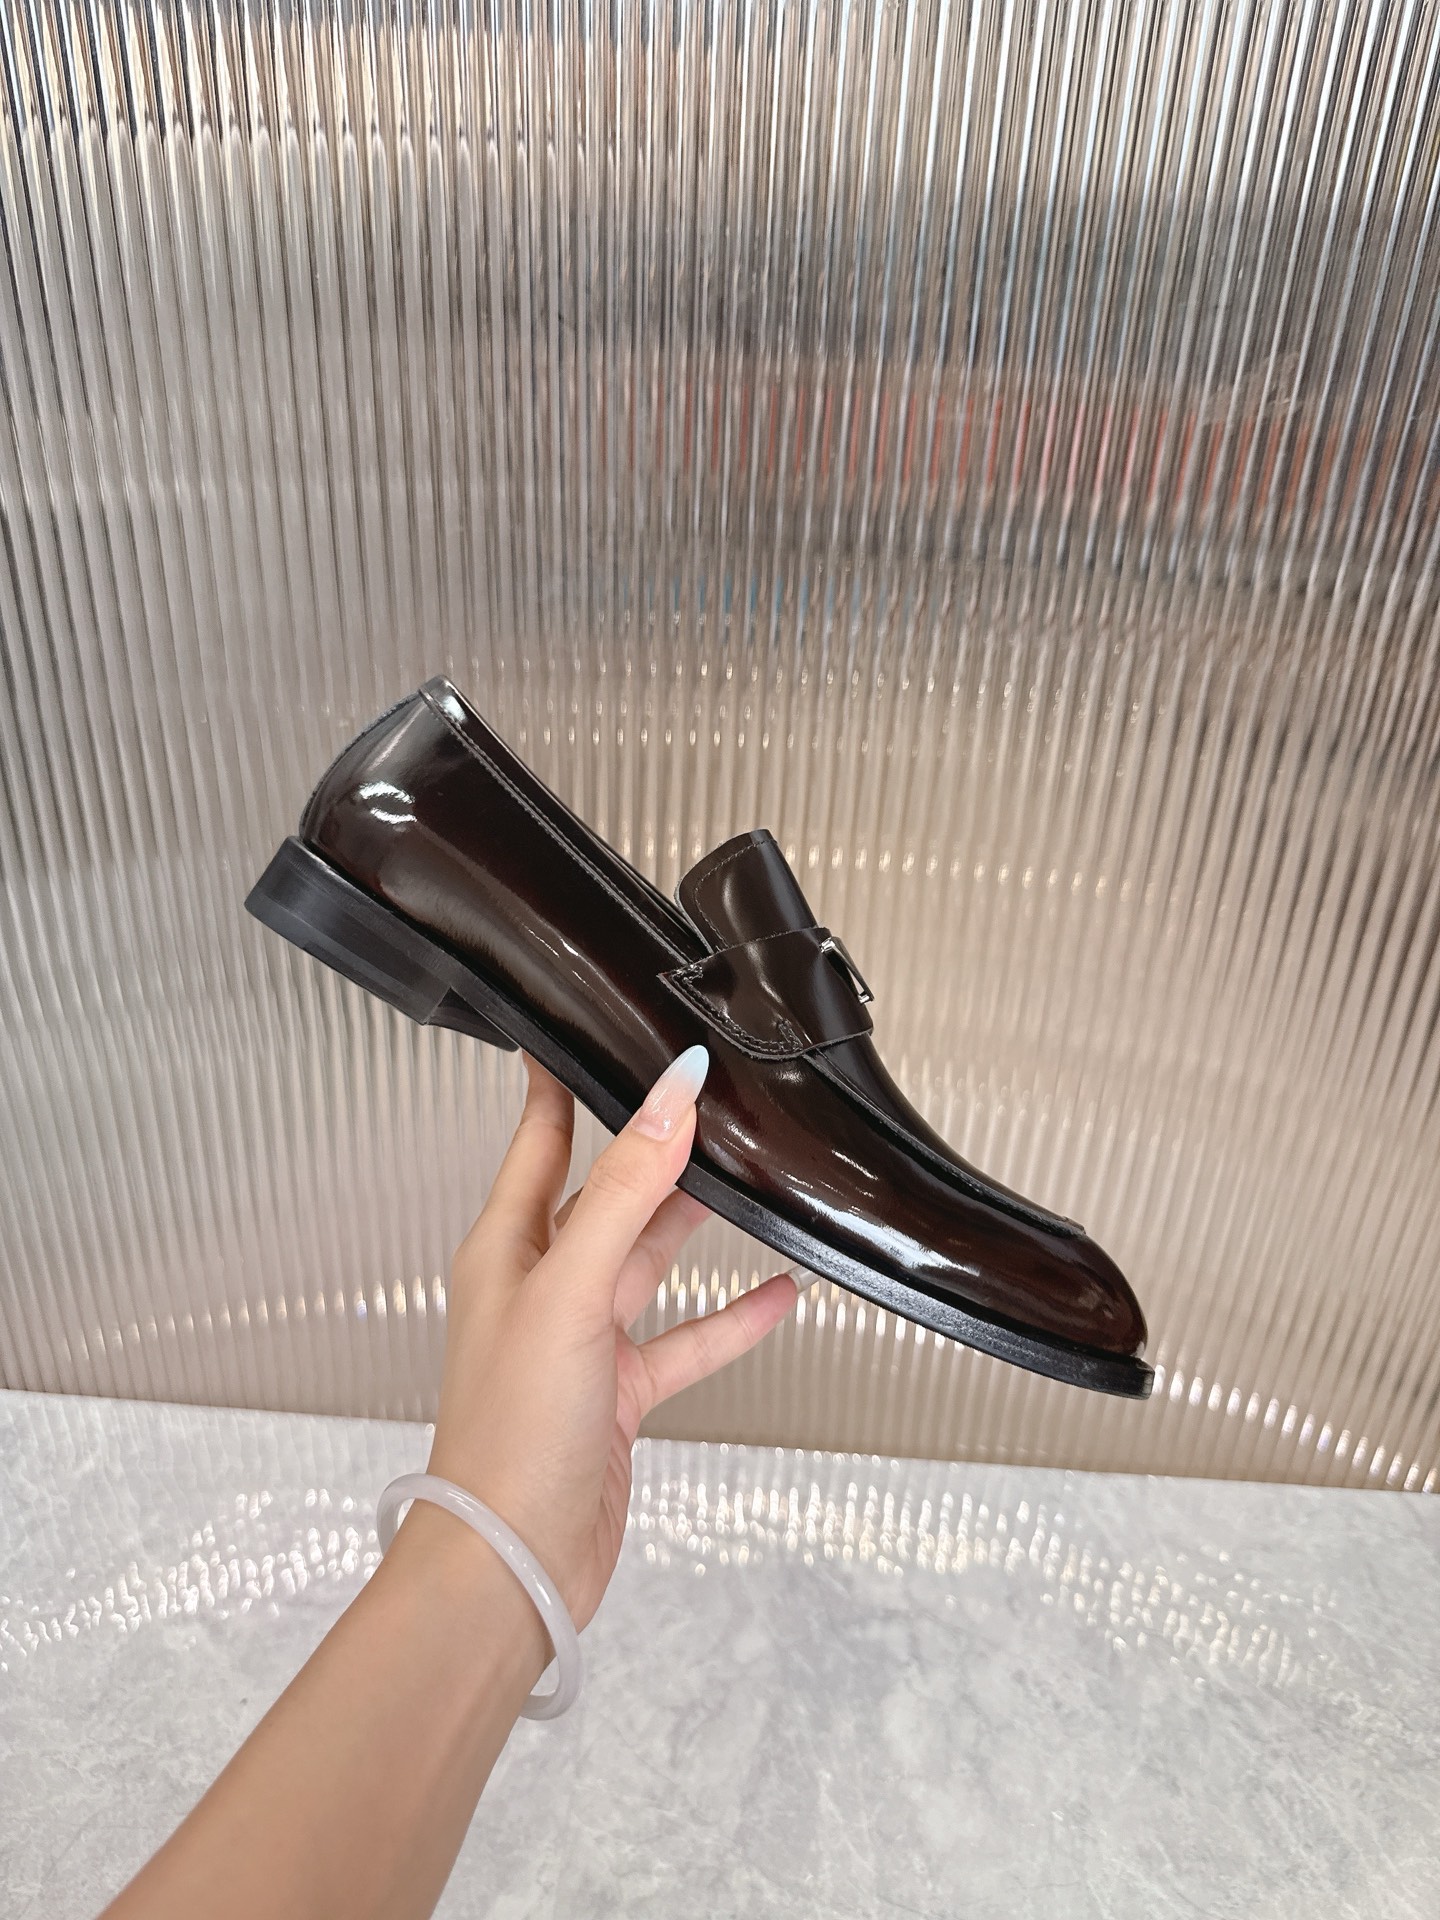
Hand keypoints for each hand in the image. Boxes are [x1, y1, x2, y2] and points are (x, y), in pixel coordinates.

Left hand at [421, 1045, 797, 1628]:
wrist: (511, 1565)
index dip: (561, 1082)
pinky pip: (686, 1341)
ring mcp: (582, 1341)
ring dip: (697, 1226)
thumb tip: (670, 1098)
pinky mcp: (619, 1396)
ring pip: (651, 1262)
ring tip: (753, 1180)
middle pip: (607, 1193)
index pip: (539, 1139)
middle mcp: (542, 1286)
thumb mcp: (570, 1291)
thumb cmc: (508, 1434)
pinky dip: (730, 1319)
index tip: (583, 1027)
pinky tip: (777, 1295)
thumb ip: (623, 1192)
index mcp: (507, 1249)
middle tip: (705, 1098)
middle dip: (656, 1148)